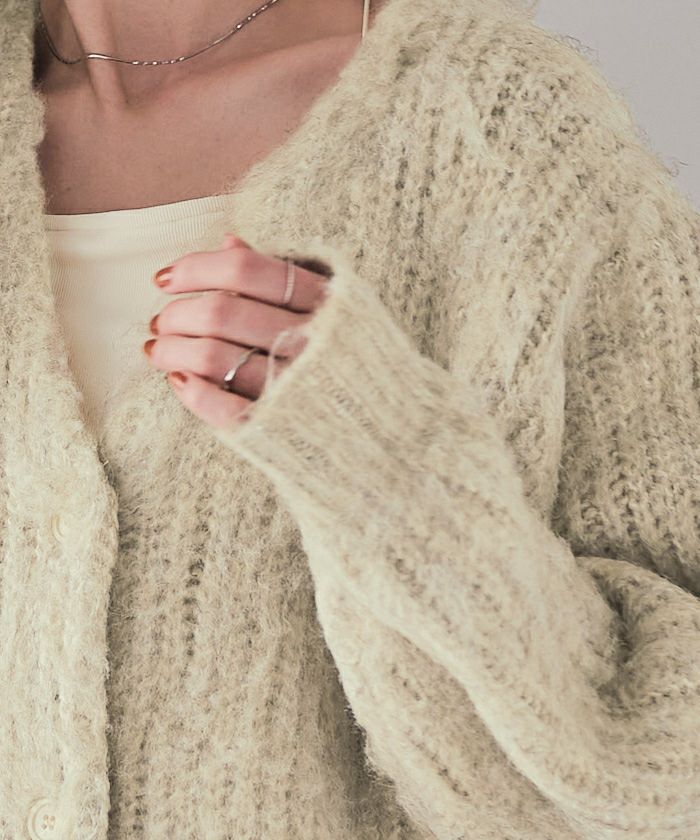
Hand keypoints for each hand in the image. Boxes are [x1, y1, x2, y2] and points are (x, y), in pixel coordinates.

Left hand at [143, 234, 331, 431]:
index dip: (196, 268)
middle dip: (176, 315)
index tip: (164, 278)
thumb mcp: (328, 305)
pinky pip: (226, 412)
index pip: (245, 269)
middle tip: (162, 322)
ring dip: (172, 353)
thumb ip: (278, 275)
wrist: (386, 424)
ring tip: (159, 351)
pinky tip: (180, 382)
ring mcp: (297, 387)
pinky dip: (193, 395)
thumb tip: (229, 242)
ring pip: (214, 360)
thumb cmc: (349, 355)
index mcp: (322, 302)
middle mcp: (310, 341)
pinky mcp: (282, 428)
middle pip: (222, 312)